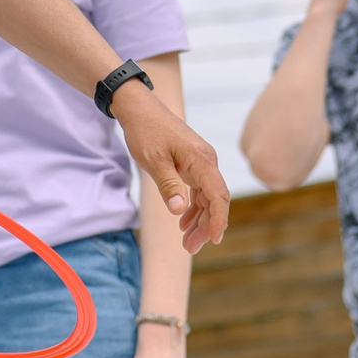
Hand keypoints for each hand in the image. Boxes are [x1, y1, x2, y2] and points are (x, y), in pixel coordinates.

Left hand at [113, 91, 229, 249]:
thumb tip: (179, 211)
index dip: (218, 220)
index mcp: (201, 160)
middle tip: (191, 248)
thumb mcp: (153, 161)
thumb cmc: (145, 131)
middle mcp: (207, 161)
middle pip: (215, 200)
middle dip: (206, 226)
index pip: (218, 196)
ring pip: (207, 197)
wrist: (139, 109)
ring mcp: (200, 162)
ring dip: (199, 220)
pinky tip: (183, 222)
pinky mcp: (192, 163)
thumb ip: (168, 185)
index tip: (214, 240)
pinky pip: (198, 190)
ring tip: (187, 242)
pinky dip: (192, 207)